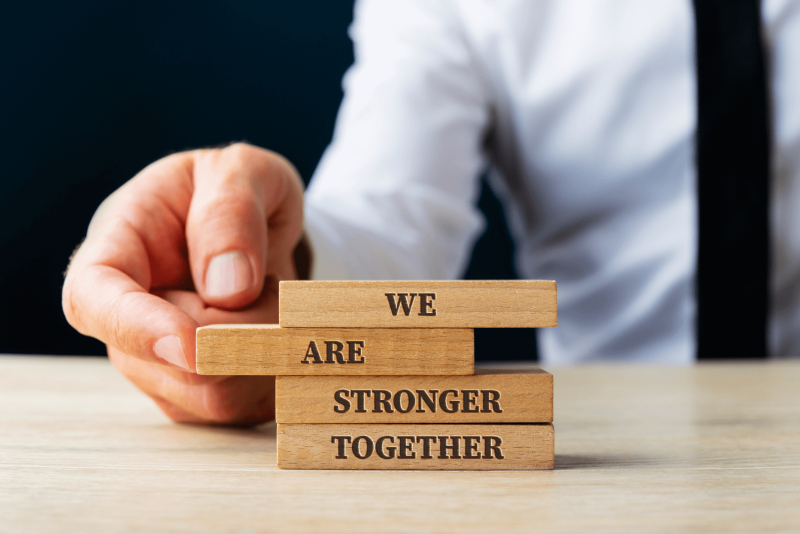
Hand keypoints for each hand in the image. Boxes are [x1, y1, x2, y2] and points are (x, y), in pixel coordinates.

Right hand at [63, 143, 304, 423]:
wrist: (259, 230)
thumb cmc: (237, 193)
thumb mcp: (242, 171)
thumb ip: (231, 212)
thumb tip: (229, 289)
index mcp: (117, 250)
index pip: (93, 300)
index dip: (137, 328)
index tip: (190, 345)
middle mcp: (127, 319)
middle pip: (174, 361)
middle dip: (243, 328)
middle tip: (267, 278)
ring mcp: (160, 365)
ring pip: (216, 394)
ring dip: (265, 351)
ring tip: (268, 298)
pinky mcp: (200, 396)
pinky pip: (246, 411)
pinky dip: (277, 375)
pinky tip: (276, 332)